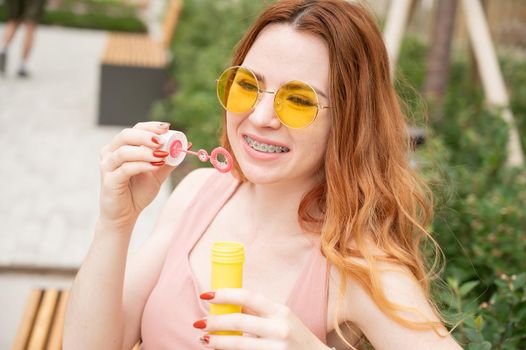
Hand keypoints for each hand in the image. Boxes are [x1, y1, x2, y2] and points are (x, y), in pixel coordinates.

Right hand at [98, 121, 174, 228]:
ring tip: (162, 155)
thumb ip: (169, 161)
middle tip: (163, 141)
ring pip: (124, 151)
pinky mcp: (109, 181)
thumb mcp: (157, 174)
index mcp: (121, 147)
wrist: (125, 215)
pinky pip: (125, 169)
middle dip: (146, 136)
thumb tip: (186, 146)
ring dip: (145, 152)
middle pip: (126, 135)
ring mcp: (108, 166)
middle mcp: (111, 153)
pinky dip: (142, 165)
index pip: (135, 129)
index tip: (167, 127)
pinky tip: (154, 166)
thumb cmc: (138, 192)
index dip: (151, 126)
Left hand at [194, 288, 327, 349]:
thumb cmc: (295, 336)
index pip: (248, 296)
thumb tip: (227, 302)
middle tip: (199, 323)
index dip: (224, 294)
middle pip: (238, 322)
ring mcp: (277, 349)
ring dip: (217, 342)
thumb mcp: (282, 318)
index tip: (206, 295)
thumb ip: (257, 311)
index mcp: (281, 311)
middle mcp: (280, 329)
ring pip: (238, 345)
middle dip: (214, 322)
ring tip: (205, 340)